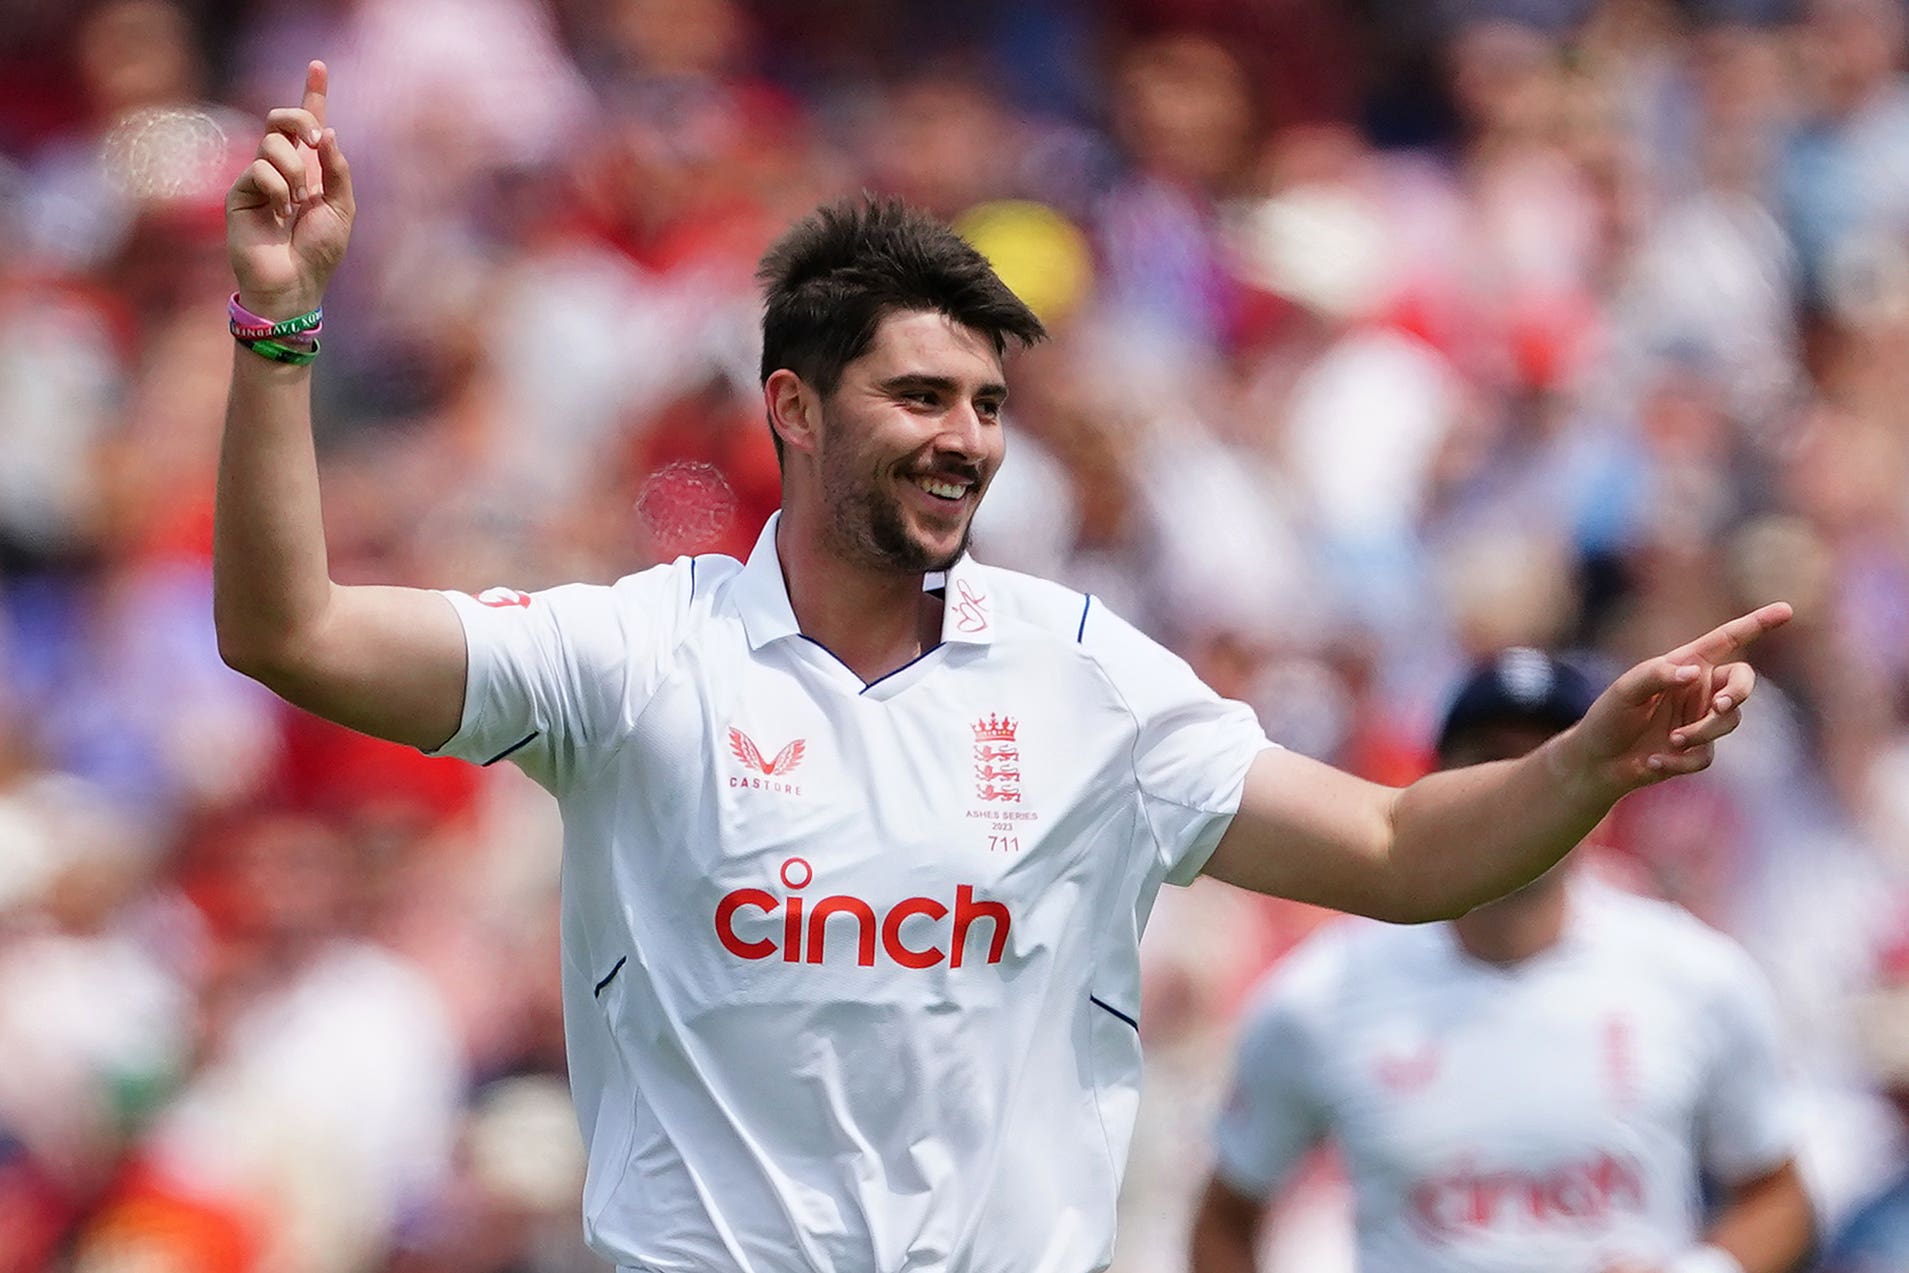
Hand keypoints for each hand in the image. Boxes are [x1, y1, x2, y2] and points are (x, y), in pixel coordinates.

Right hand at [225, 60, 353, 318]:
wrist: (294, 283)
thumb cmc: (319, 252)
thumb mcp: (341, 209)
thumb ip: (337, 171)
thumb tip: (327, 133)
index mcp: (312, 170)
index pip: (310, 126)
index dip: (313, 94)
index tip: (319, 66)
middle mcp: (284, 168)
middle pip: (282, 119)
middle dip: (301, 117)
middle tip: (316, 139)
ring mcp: (260, 178)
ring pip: (272, 143)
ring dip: (294, 171)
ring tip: (297, 204)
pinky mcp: (241, 192)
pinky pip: (259, 169)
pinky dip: (276, 189)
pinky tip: (278, 215)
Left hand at [1559, 602, 1792, 799]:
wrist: (1597, 761)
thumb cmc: (1609, 716)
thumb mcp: (1625, 690)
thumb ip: (1656, 674)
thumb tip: (1693, 674)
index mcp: (1686, 664)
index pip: (1727, 640)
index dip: (1756, 624)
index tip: (1786, 610)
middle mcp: (1700, 689)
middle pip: (1742, 681)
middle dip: (1740, 691)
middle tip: (1722, 704)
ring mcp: (1702, 720)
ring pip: (1728, 721)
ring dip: (1702, 731)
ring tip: (1672, 739)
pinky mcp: (1698, 751)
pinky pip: (1706, 756)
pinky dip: (1681, 759)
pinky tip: (1653, 760)